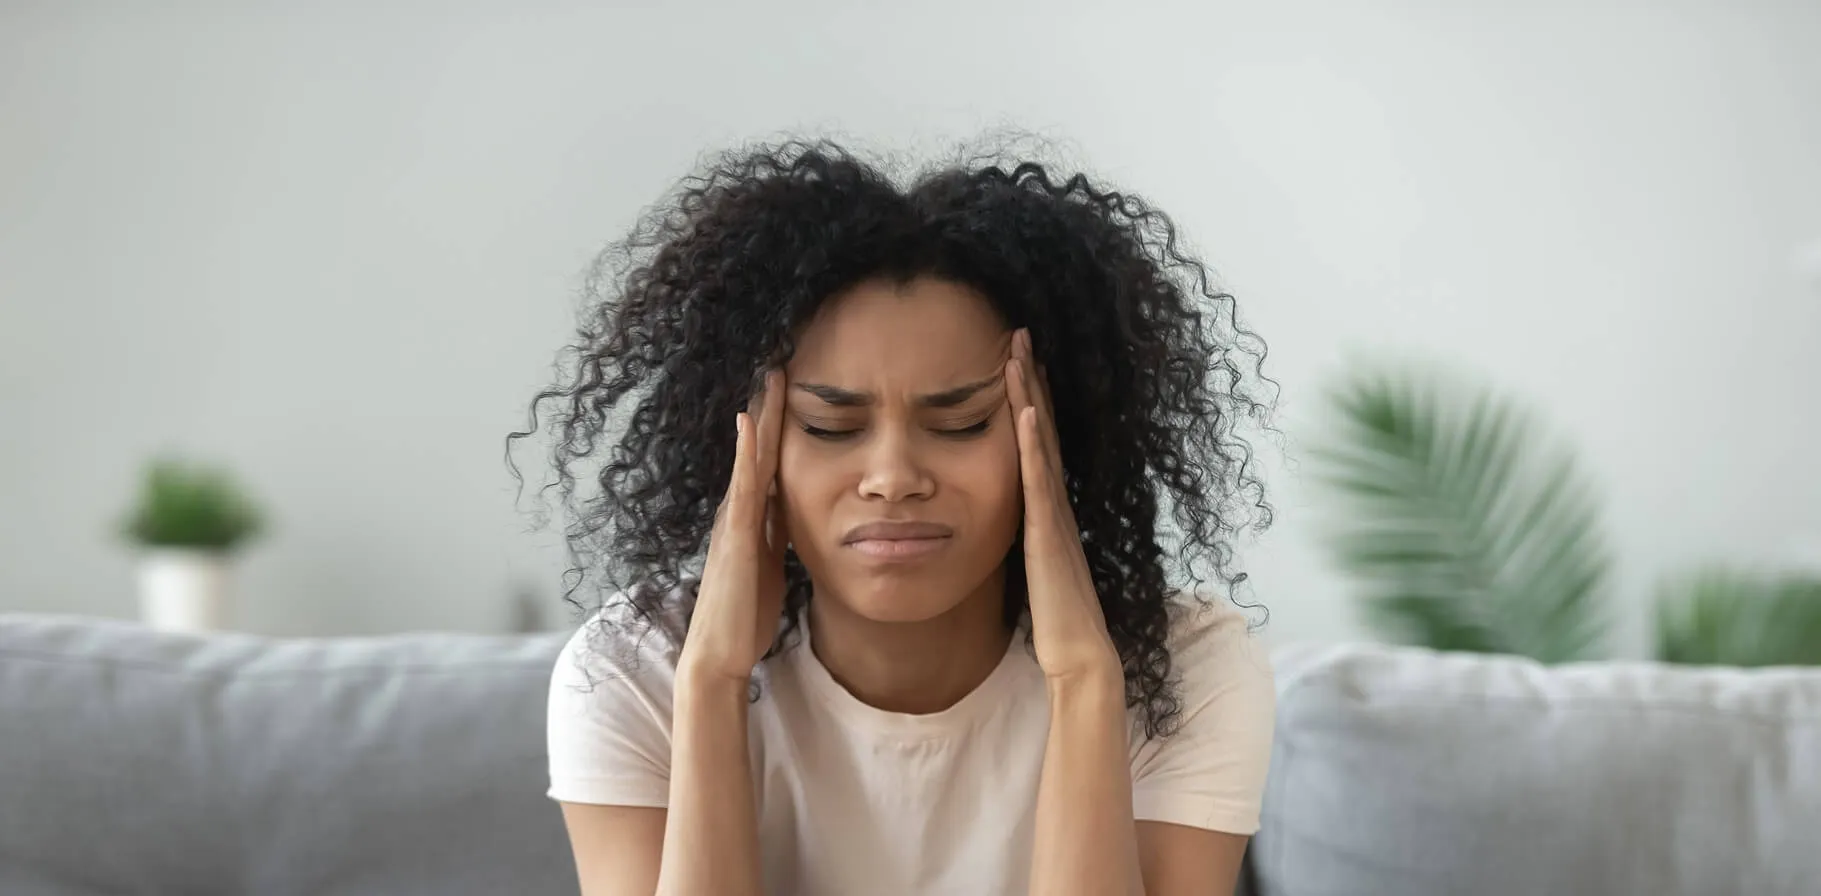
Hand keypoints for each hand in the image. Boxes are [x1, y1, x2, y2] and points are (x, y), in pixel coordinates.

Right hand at [680, 370, 788, 683]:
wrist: (720, 653)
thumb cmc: (745, 615)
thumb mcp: (770, 565)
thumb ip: (777, 536)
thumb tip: (794, 513)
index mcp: (749, 519)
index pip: (767, 462)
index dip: (777, 427)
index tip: (791, 389)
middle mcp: (737, 511)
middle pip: (757, 449)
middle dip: (769, 408)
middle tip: (779, 362)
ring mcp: (734, 520)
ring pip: (750, 457)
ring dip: (760, 415)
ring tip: (769, 374)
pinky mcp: (736, 534)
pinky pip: (744, 485)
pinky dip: (746, 452)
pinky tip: (749, 421)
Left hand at [1005, 328, 1121, 684]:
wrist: (1082, 658)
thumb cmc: (1058, 621)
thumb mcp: (1034, 567)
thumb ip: (1028, 540)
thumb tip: (1013, 524)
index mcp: (1049, 510)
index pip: (1038, 443)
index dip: (1030, 400)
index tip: (1017, 359)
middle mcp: (1055, 504)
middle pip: (1043, 429)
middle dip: (1031, 381)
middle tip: (1018, 333)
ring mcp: (1054, 516)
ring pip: (1041, 443)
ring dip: (1030, 396)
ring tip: (1019, 351)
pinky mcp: (1046, 535)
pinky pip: (1038, 481)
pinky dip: (1033, 444)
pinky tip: (1025, 411)